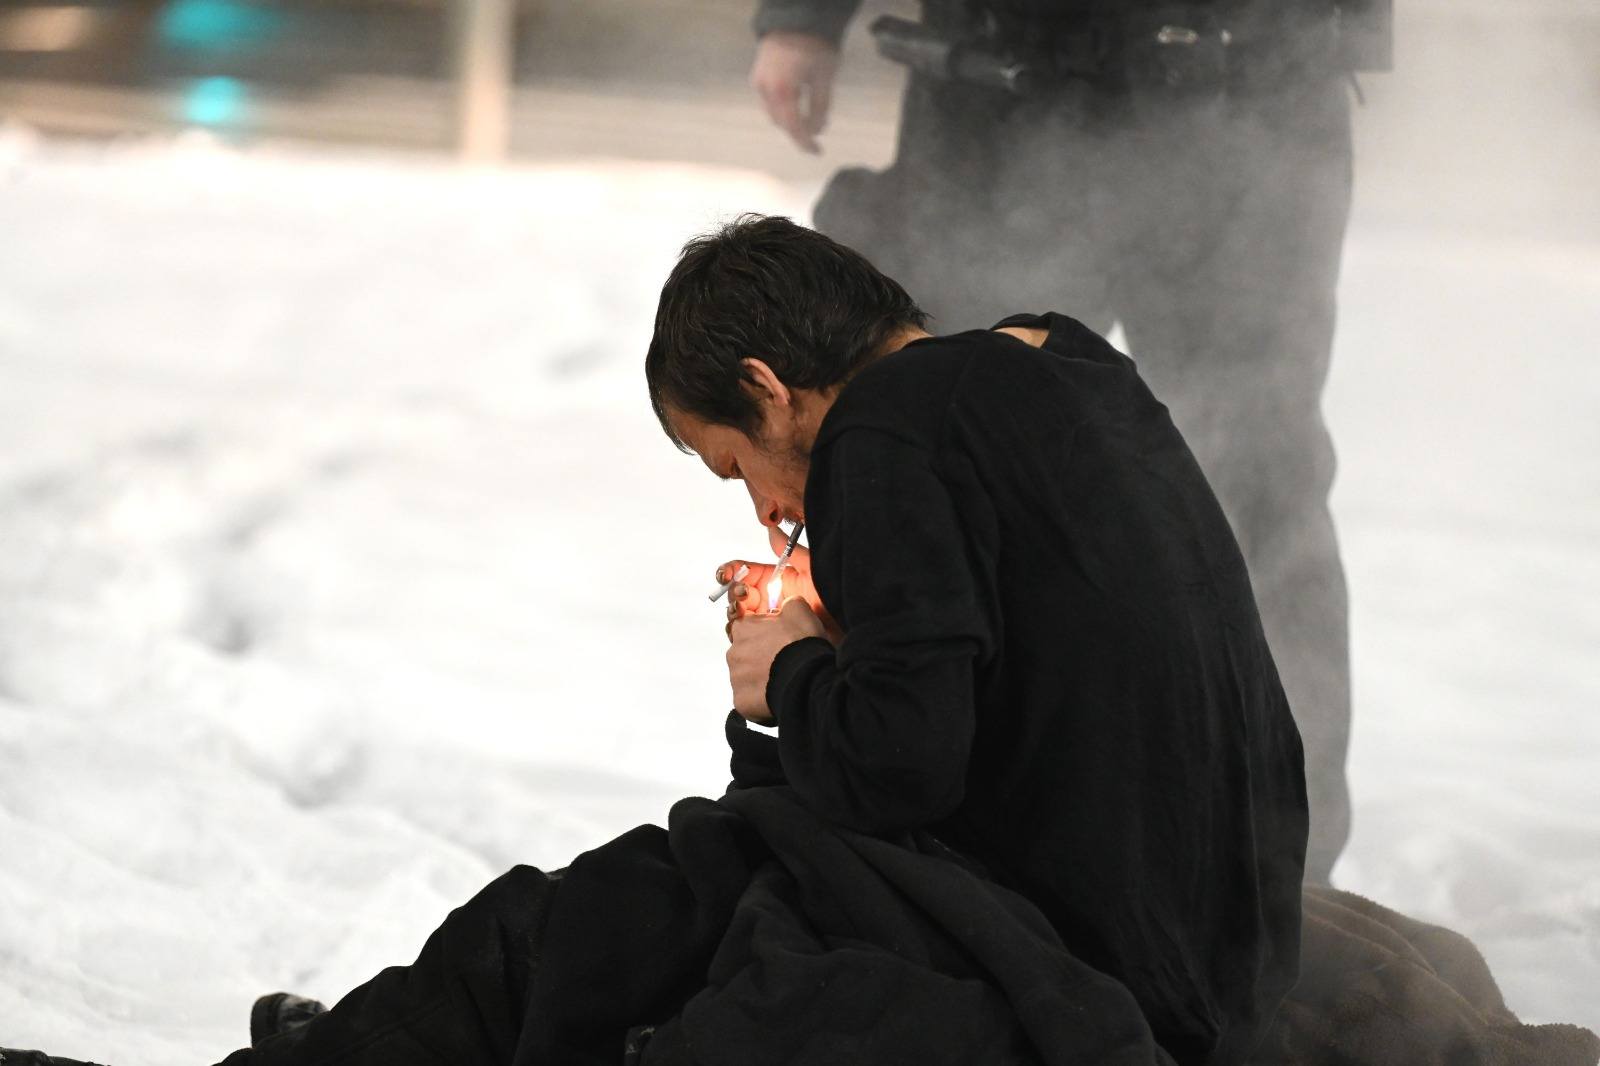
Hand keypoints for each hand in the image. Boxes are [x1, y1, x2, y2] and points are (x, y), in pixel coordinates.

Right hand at [717, 525, 840, 641]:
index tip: (725, 574)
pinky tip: (745, 629)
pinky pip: (746, 637)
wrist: (847, 630)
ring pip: (738, 615)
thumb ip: (789, 551)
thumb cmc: (834, 598)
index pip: (746, 571)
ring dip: (733, 611)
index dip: (731, 570)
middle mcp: (770, 600)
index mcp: (777, 580)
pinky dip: (739, 633)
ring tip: (741, 611)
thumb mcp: (811, 570)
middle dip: (733, 591)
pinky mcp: (769, 641)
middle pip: (737, 593)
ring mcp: (769, 622)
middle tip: (741, 593)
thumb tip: (771, 527)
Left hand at [727, 598, 828, 722]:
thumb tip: (787, 604)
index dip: (764, 635)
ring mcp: (735, 679)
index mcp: (743, 628)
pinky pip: (748, 700)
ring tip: (781, 681)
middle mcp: (733, 652)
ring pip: (745, 678)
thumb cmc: (801, 643)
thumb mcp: (801, 612)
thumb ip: (790, 604)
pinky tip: (777, 696)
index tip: (779, 642)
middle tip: (781, 663)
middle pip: (744, 654)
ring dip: (759, 679)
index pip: (747, 629)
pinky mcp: (740, 701)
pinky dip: (759, 700)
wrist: (804, 678)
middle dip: (759, 659)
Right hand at [749, 31, 839, 154]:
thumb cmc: (814, 45)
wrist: (797, 17)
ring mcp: (759, 82)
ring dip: (790, 119)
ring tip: (809, 118)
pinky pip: (769, 100)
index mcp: (782, 90)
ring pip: (774, 112)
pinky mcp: (758, 75)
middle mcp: (765, 89)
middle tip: (816, 133)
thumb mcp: (824, 78)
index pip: (792, 126)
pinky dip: (782, 107)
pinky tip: (797, 104)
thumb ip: (820, 108)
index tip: (817, 151)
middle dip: (798, 131)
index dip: (805, 142)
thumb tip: (817, 130)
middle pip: (781, 122)